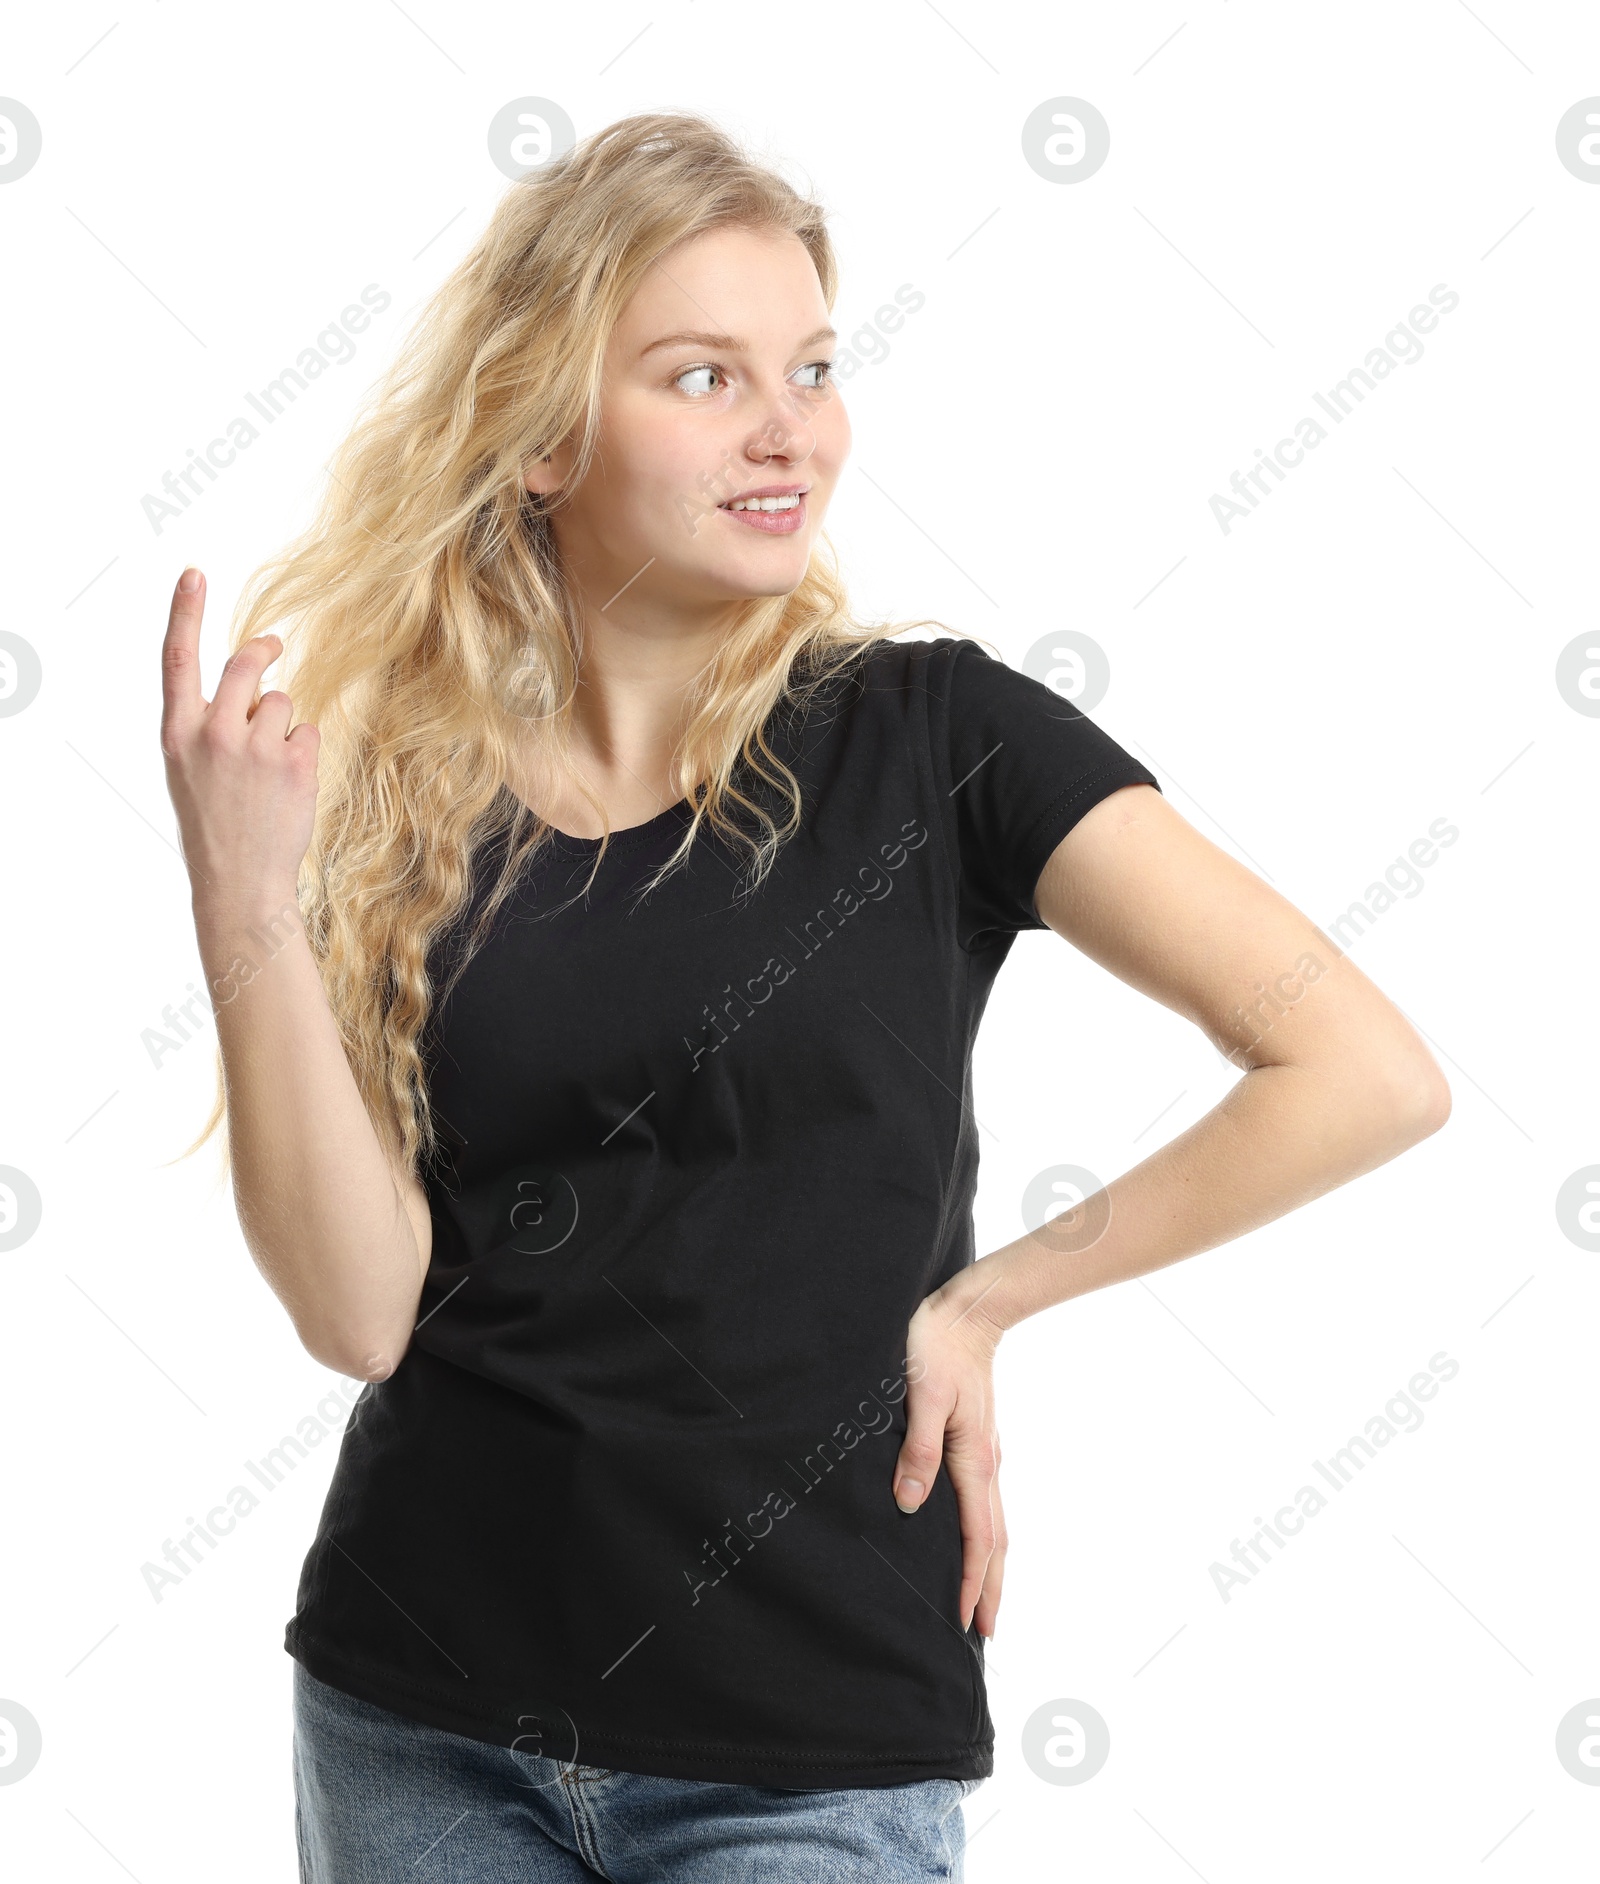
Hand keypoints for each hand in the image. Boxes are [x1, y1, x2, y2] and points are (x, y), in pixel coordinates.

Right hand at [159, 567, 320, 910]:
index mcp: (177, 734)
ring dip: (283, 724)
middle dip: (262, 650)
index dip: (185, 613)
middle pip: (244, 664)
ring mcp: (256, 748)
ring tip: (270, 770)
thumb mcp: (190, 770)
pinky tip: (289, 785)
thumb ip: (209, 723)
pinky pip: (309, 733)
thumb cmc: (216, 824)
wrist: (239, 882)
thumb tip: (250, 681)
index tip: (193, 574)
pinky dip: (304, 752)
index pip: (176, 660)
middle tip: (272, 644)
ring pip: (283, 702)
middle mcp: (213, 734)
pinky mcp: (294, 764)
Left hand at [893, 1277, 1007, 1638]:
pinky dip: (984, 1533)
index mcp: (974, 1459)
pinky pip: (985, 1500)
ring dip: (989, 1563)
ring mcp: (986, 1452)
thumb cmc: (938, 1346)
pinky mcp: (978, 1440)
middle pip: (995, 1540)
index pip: (978, 1537)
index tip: (964, 1622)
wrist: (969, 1308)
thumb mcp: (922, 1395)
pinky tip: (971, 1536)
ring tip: (981, 1598)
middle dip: (990, 1587)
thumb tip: (910, 1504)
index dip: (971, 1581)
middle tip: (984, 1632)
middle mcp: (986, 1462)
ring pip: (994, 1522)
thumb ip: (918, 1450)